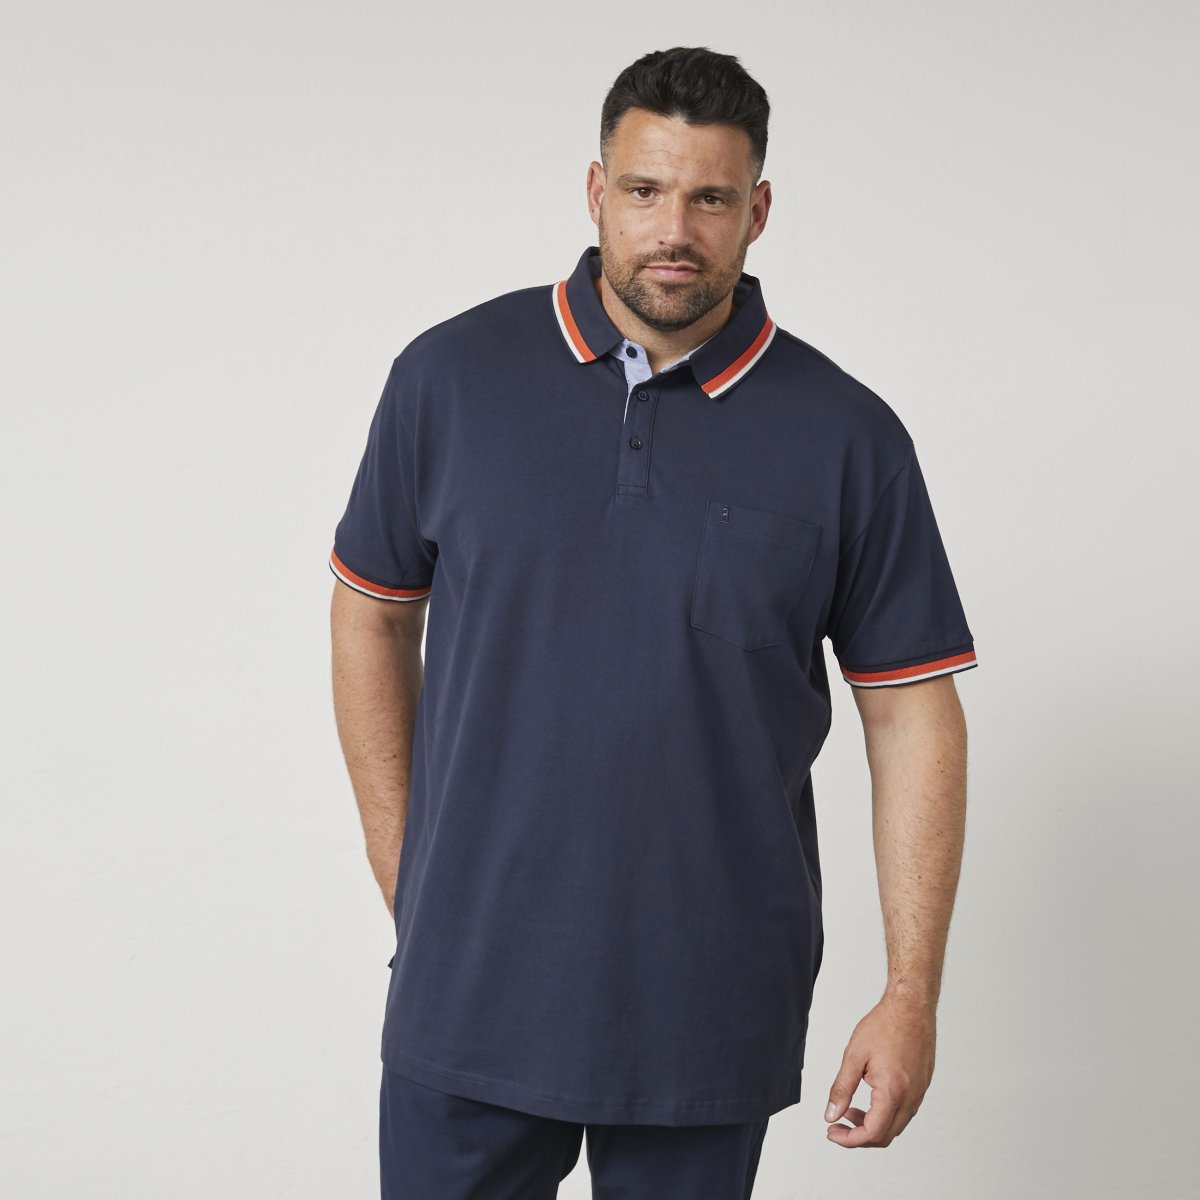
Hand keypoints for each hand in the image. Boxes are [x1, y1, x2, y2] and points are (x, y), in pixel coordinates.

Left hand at [824, 993, 935, 1147]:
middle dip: (859, 1136)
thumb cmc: (885, 1025)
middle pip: (885, 1136)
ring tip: (850, 1110)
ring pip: (896, 1125)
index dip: (849, 1140)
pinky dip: (885, 1113)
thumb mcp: (854, 1056)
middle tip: (837, 1125)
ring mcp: (919, 1093)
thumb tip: (831, 1114)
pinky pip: (904, 1112)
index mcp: (893, 1093)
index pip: (872, 1133)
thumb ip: (841, 1088)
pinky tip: (870, 1098)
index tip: (832, 1132)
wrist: (911, 1007)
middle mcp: (910, 1098)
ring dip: (872, 1125)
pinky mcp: (922, 1086)